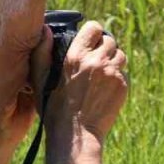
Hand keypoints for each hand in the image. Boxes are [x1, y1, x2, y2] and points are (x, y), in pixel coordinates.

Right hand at [45, 21, 127, 142]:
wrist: (75, 135)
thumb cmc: (53, 109)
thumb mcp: (39, 80)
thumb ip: (41, 53)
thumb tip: (45, 30)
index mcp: (76, 56)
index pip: (94, 28)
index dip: (92, 33)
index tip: (89, 41)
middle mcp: (97, 61)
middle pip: (110, 40)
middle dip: (103, 48)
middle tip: (94, 61)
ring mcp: (112, 74)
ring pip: (120, 55)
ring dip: (112, 61)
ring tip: (101, 74)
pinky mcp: (122, 86)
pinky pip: (124, 74)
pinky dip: (117, 78)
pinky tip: (104, 90)